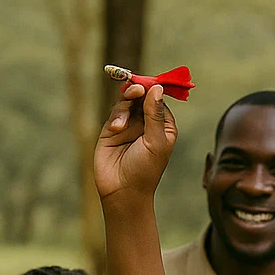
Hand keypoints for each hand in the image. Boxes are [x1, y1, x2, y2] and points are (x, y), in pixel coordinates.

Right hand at [93, 82, 176, 204]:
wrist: (123, 192)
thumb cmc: (146, 170)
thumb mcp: (156, 141)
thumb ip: (154, 114)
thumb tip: (157, 88)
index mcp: (163, 125)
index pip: (159, 99)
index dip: (154, 89)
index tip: (148, 83)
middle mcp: (146, 122)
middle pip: (141, 96)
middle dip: (138, 90)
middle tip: (135, 89)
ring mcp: (128, 124)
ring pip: (126, 101)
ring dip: (126, 104)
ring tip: (125, 114)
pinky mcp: (111, 129)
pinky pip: (114, 112)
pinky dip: (116, 116)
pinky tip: (117, 128)